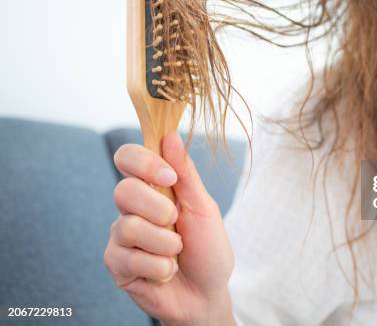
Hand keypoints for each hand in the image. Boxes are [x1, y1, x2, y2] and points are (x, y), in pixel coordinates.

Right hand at [104, 132, 235, 325]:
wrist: (208, 293)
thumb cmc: (208, 248)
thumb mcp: (204, 208)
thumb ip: (186, 175)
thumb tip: (170, 135)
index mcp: (152, 188)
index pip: (127, 158)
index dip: (142, 162)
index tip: (168, 177)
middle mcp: (131, 208)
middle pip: (123, 190)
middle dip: (158, 209)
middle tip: (176, 223)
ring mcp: (121, 236)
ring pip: (128, 227)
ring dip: (165, 244)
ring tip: (177, 253)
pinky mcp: (116, 264)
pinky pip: (130, 258)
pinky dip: (160, 268)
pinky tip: (166, 272)